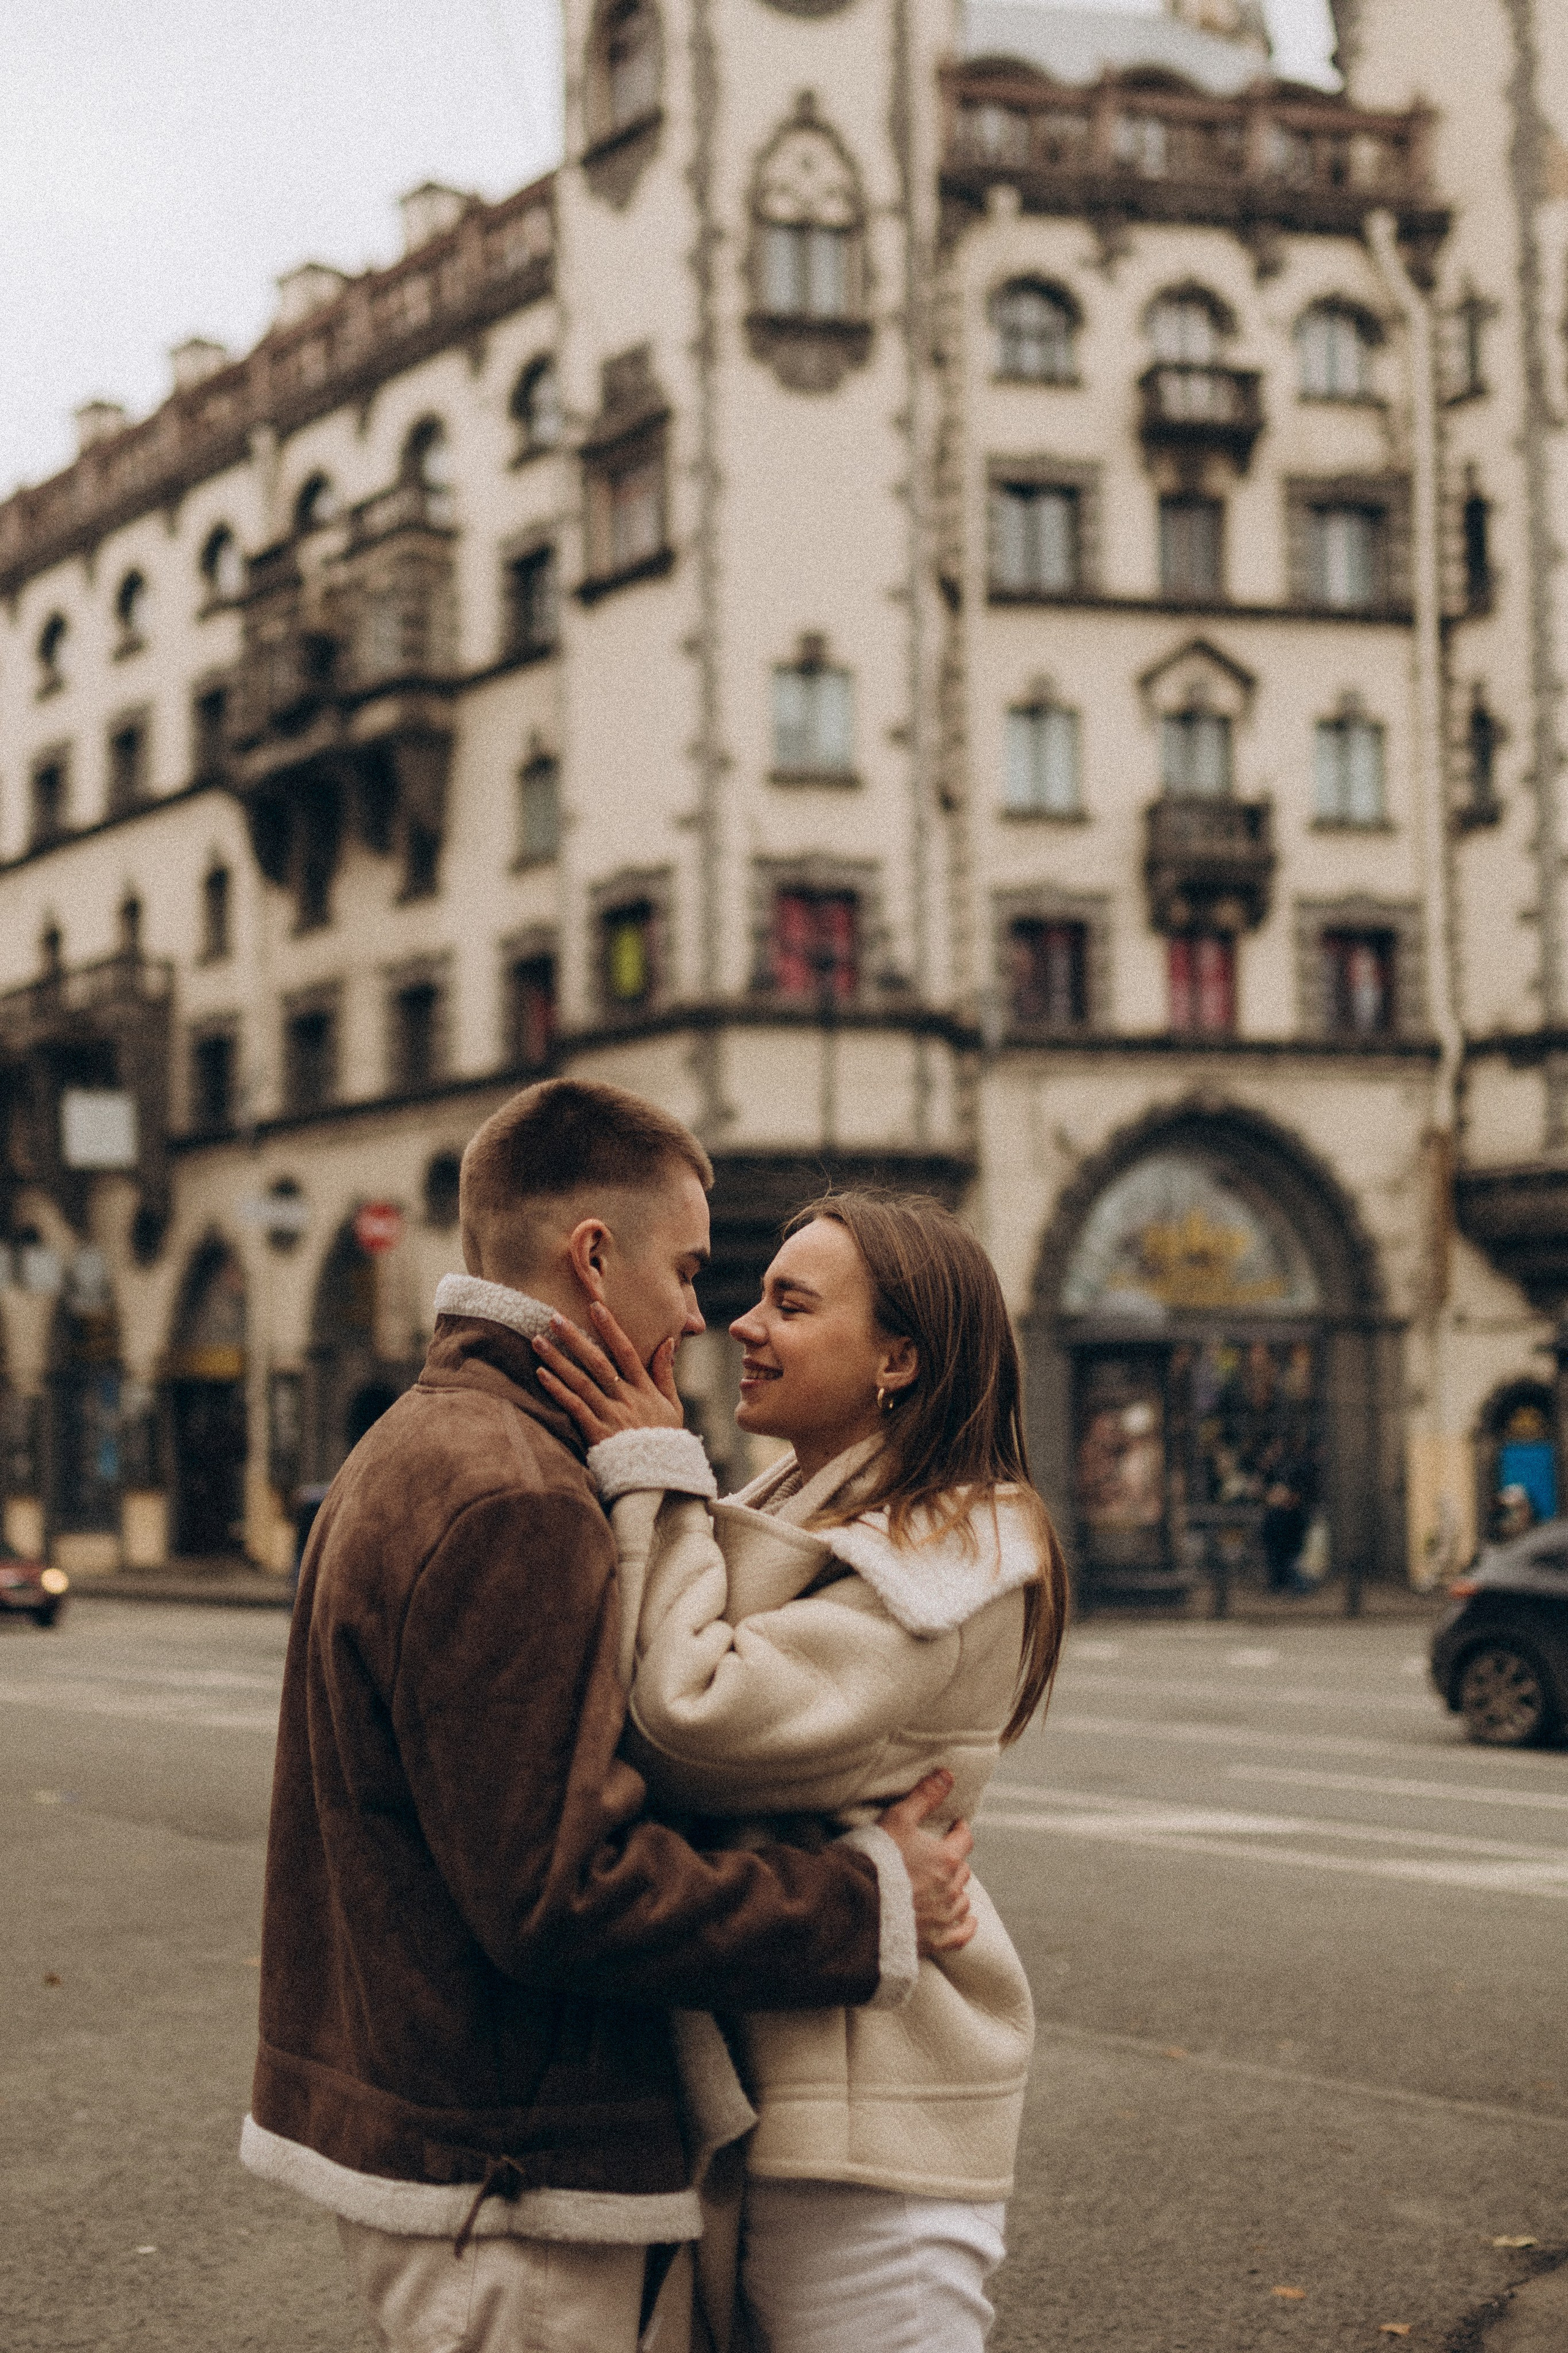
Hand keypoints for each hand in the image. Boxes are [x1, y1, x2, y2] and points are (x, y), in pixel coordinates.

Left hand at [532, 1302, 684, 1442]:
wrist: (657, 1479)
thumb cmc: (664, 1440)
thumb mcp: (672, 1406)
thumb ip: (665, 1374)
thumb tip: (667, 1342)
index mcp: (645, 1390)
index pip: (626, 1351)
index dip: (611, 1328)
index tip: (595, 1306)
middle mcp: (626, 1399)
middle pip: (598, 1362)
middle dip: (575, 1338)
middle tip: (553, 1317)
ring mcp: (610, 1415)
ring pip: (581, 1381)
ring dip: (558, 1360)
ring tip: (537, 1341)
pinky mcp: (596, 1434)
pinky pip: (574, 1407)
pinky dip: (557, 1390)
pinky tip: (540, 1374)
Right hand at [877, 1770, 975, 1955]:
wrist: (855, 1908)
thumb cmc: (874, 1860)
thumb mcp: (897, 1819)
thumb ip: (924, 1796)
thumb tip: (948, 1774)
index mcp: (946, 1859)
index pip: (964, 1839)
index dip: (960, 1829)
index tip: (955, 1825)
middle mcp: (950, 1890)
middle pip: (962, 1871)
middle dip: (954, 1861)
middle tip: (942, 1856)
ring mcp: (942, 1918)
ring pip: (962, 1901)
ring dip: (956, 1891)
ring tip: (946, 1886)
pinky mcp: (932, 1941)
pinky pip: (961, 1935)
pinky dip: (966, 1926)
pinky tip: (965, 1921)